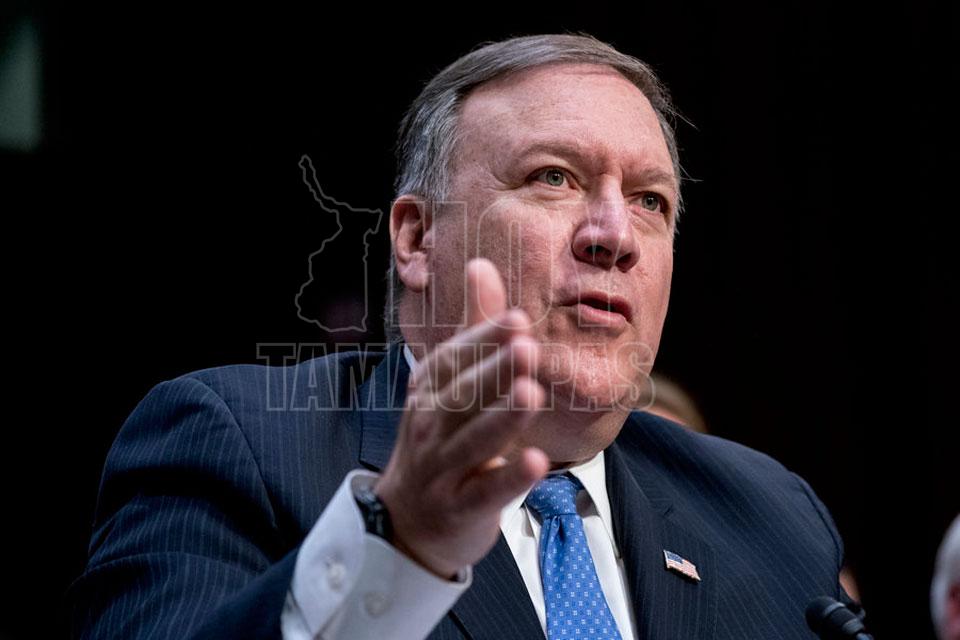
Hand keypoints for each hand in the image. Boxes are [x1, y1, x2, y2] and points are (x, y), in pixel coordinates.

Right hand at [374, 258, 549, 578]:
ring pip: (473, 440)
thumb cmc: (439, 439)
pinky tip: (539, 462)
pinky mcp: (459, 508)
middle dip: (494, 371)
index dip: (484, 339)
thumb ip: (474, 327)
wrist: (406, 521)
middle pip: (463, 395)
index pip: (454, 358)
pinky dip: (509, 478)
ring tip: (531, 394)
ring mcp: (441, 469)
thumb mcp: (451, 383)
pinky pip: (485, 492)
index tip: (517, 318)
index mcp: (429, 388)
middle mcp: (430, 424)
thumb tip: (481, 262)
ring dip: (502, 418)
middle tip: (526, 346)